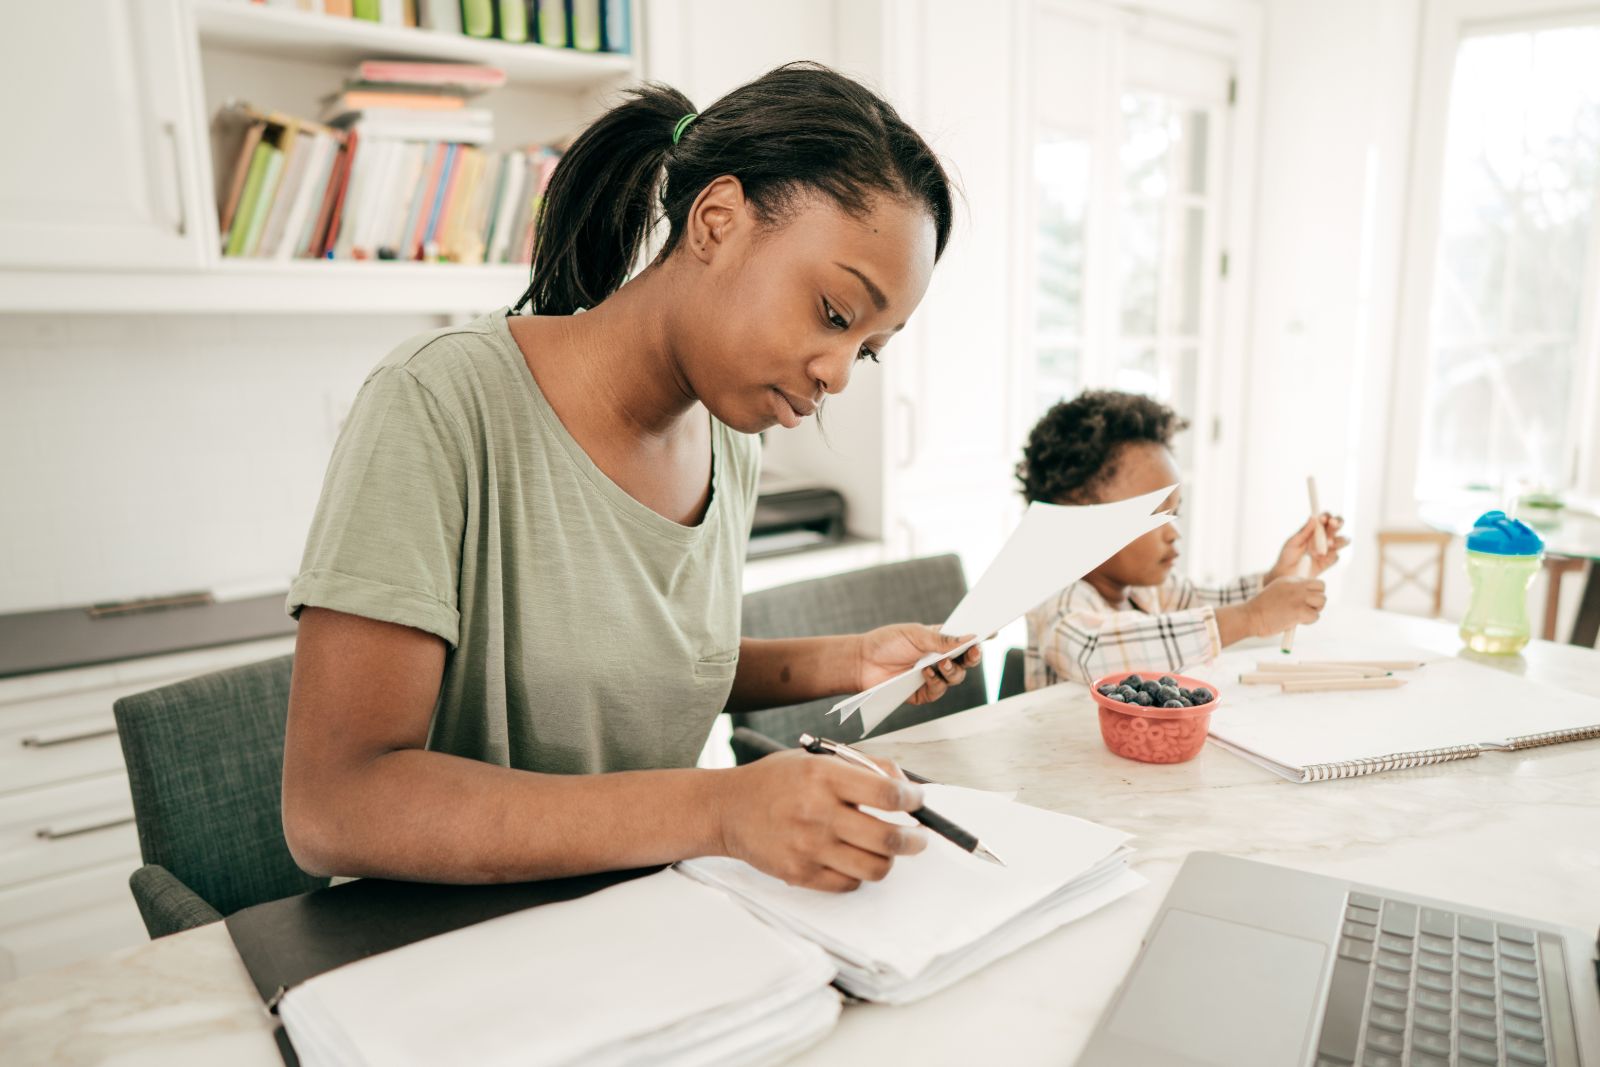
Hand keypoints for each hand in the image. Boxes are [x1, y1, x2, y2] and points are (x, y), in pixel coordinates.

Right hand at [716, 750, 928, 891]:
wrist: (729, 808)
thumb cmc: (777, 781)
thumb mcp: (818, 758)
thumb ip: (865, 767)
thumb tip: (906, 787)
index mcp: (824, 776)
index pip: (887, 795)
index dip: (913, 801)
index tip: (919, 802)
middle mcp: (817, 813)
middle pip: (888, 839)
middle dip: (915, 840)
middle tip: (919, 836)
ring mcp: (808, 848)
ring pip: (875, 868)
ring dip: (888, 859)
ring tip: (885, 849)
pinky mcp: (800, 874)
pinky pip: (849, 884)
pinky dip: (858, 874)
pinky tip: (852, 859)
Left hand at [857, 624, 981, 705]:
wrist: (862, 662)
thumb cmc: (886, 643)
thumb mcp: (915, 635)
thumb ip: (942, 639)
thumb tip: (969, 637)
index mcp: (940, 640)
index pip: (965, 639)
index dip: (979, 638)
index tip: (992, 633)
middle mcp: (940, 659)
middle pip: (966, 661)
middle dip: (972, 657)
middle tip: (972, 652)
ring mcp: (933, 677)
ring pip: (956, 677)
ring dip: (952, 670)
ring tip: (939, 663)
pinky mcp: (924, 693)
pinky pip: (939, 690)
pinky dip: (936, 682)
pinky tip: (926, 674)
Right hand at [1247, 576, 1327, 635]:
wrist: (1250, 617)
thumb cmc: (1261, 609)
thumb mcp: (1277, 592)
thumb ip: (1292, 591)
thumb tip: (1309, 598)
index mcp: (1289, 580)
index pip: (1314, 581)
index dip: (1314, 592)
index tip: (1305, 601)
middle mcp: (1296, 585)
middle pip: (1322, 587)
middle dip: (1318, 599)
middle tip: (1307, 609)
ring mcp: (1298, 597)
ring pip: (1322, 601)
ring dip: (1314, 611)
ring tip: (1300, 616)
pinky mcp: (1300, 610)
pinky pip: (1315, 616)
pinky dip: (1308, 621)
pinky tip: (1296, 621)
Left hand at [1267, 513, 1348, 581]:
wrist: (1287, 574)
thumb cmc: (1288, 555)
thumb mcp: (1293, 542)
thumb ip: (1304, 531)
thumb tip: (1314, 517)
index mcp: (1314, 529)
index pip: (1325, 518)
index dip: (1326, 516)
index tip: (1322, 518)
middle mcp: (1324, 537)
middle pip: (1337, 525)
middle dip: (1338, 522)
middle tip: (1332, 523)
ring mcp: (1329, 549)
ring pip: (1342, 540)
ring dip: (1338, 539)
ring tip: (1328, 544)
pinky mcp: (1330, 560)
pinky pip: (1336, 556)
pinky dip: (1330, 555)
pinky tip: (1320, 557)